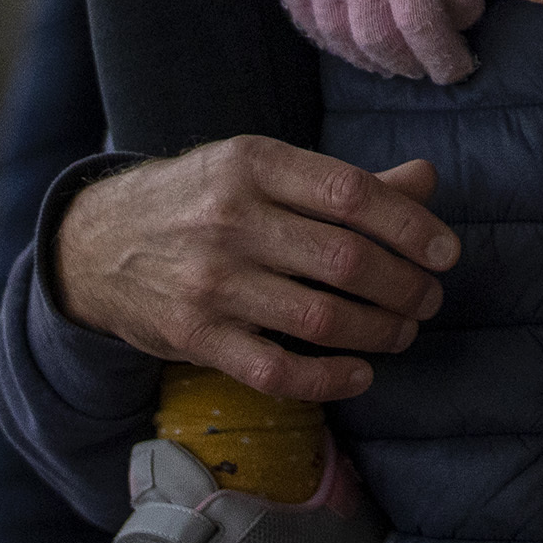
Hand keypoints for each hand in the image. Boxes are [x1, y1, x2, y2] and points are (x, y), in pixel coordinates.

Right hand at [51, 139, 459, 401]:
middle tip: (428, 298)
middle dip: (405, 286)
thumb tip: (426, 180)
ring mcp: (210, 282)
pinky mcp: (195, 336)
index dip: (411, 226)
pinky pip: (276, 370)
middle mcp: (230, 219)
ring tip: (403, 331)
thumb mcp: (262, 170)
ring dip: (380, 331)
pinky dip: (330, 379)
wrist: (97, 242)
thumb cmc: (200, 199)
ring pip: (320, 318)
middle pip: (346, 260)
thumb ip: (344, 182)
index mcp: (253, 163)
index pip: (352, 193)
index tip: (446, 251)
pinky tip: (360, 373)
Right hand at [279, 0, 484, 83]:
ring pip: (343, 41)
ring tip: (396, 59)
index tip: (461, 67)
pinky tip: (351, 38)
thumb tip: (465, 17)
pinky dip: (332, 40)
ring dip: (373, 59)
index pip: (425, 39)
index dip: (447, 62)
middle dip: (412, 64)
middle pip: (383, 49)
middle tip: (431, 66)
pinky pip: (307, 21)